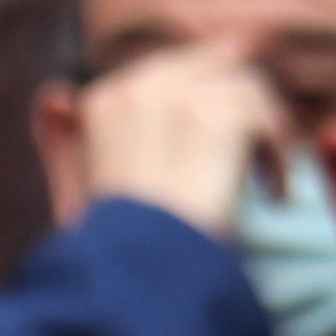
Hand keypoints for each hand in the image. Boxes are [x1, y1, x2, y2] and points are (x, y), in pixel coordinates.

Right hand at [73, 45, 281, 233]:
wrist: (139, 269)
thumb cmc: (113, 245)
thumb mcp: (78, 189)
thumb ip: (65, 140)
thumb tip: (56, 92)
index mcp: (102, 102)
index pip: (176, 68)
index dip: (215, 90)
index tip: (238, 128)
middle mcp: (136, 89)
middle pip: (218, 65)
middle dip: (248, 102)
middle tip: (267, 143)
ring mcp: (176, 99)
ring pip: (248, 89)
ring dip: (269, 132)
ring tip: (269, 178)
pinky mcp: (216, 117)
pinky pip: (266, 117)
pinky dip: (278, 157)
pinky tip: (274, 195)